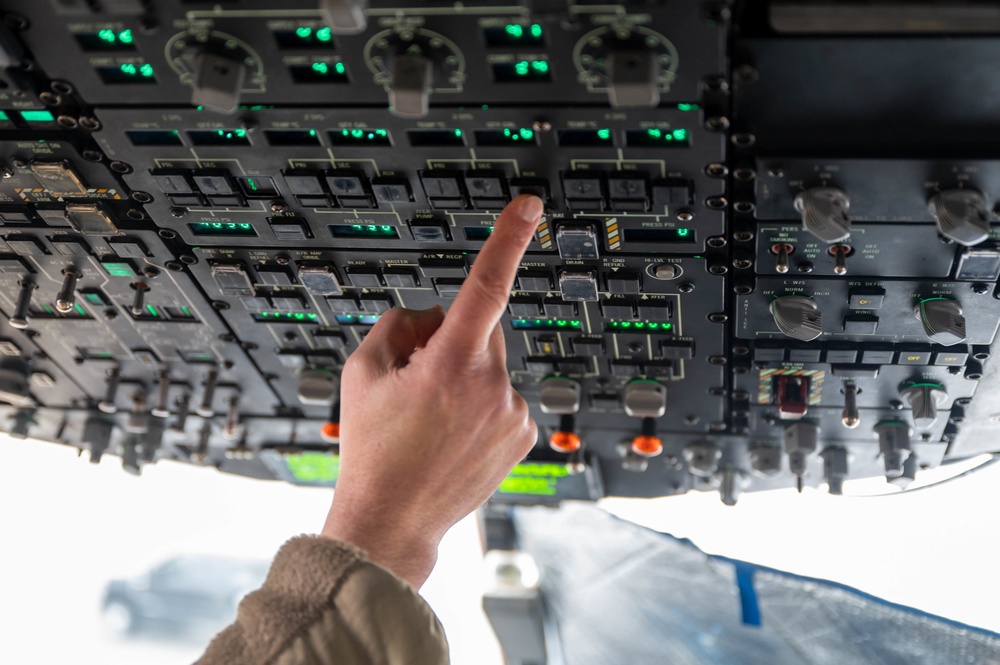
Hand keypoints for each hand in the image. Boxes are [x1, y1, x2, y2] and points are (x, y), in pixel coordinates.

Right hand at [321, 195, 543, 587]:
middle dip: (452, 338)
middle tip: (416, 375)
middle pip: (481, 328)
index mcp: (451, 363)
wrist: (393, 519)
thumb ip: (397, 324)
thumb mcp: (361, 372)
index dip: (507, 240)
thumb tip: (428, 317)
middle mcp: (492, 385)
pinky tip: (451, 432)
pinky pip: (502, 396)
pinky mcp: (522, 434)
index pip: (484, 285)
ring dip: (466, 375)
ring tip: (430, 417)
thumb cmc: (373, 450)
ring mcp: (511, 412)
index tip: (528, 208)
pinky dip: (481, 403)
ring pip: (491, 366)